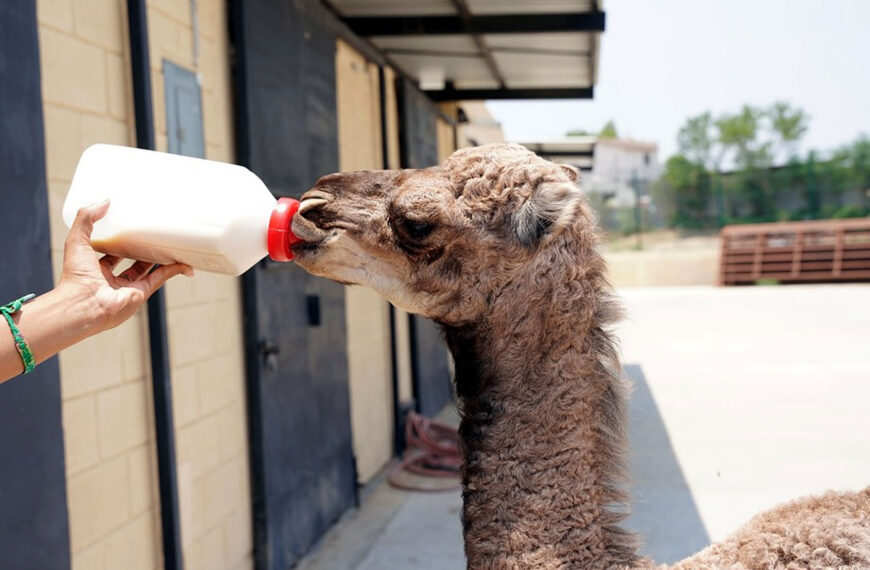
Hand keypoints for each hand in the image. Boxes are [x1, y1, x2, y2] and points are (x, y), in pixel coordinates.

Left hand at [59, 200, 192, 330]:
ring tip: (170, 244)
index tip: (128, 230)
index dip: (118, 241)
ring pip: (147, 270)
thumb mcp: (76, 239)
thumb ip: (87, 218)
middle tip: (152, 235)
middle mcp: (110, 280)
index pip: (109, 253)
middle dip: (142, 250)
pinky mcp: (140, 294)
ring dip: (160, 259)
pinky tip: (182, 261)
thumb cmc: (75, 277)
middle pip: (131, 262)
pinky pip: (159, 279)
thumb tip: (105, 201)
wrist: (83, 304)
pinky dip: (172, 270)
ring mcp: (127, 288)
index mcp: (93, 269)